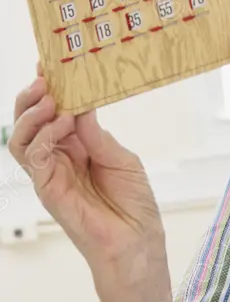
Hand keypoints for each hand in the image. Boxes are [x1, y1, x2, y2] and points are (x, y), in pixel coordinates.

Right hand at [9, 68, 166, 277]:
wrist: (137, 239)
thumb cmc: (133, 202)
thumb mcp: (121, 158)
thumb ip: (96, 133)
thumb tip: (79, 103)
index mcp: (76, 146)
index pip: (53, 112)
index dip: (48, 88)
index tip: (49, 62)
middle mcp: (58, 157)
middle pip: (28, 121)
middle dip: (32, 96)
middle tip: (44, 77)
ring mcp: (50, 173)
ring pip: (20, 137)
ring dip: (32, 114)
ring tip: (51, 100)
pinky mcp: (47, 189)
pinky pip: (33, 157)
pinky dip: (43, 135)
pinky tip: (61, 124)